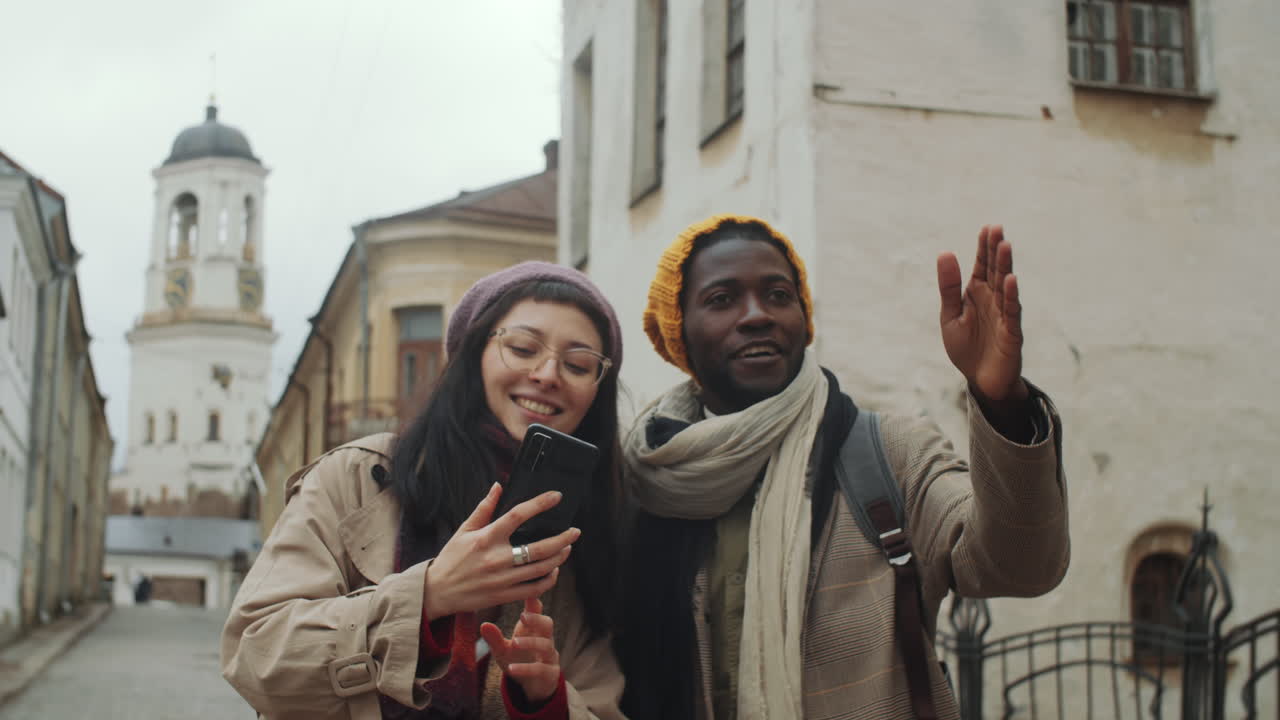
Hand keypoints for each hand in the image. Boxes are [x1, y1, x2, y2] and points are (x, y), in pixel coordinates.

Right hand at [423, 483, 577, 619]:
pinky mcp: (504, 596)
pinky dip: (549, 579)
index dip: (540, 504)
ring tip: (567, 547)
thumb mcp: (463, 530)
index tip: (556, 497)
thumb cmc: (451, 559)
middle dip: (562, 538)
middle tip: (575, 531)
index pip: (518, 515)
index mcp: (486, 538)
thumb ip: (484, 509)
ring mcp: (502, 580)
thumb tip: (498, 486)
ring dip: (559, 558)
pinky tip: (554, 570)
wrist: (437, 592)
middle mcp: (496, 559)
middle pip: (539, 548)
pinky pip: (534, 589)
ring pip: (541, 569)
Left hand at [480, 597, 560, 704]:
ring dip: (531, 643)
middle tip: (523, 617)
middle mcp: (545, 639)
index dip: (534, 601)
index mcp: (533, 629)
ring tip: (514, 643)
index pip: (536, 611)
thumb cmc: (518, 659)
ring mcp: (549, 656)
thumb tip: (484, 624)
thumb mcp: (503, 649)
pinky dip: (526, 669)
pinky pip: (541, 669)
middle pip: (548, 624)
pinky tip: (512, 669)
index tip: (528, 592)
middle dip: (537, 619)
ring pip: (546, 645)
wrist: (533, 685)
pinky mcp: (550, 673)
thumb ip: (495, 638)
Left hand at [937, 225, 1029, 411]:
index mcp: (976, 295)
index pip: (981, 266)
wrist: (980, 381)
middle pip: (995, 271)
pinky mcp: (1011, 333)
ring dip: (1005, 267)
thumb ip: (948, 288)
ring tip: (1005, 246)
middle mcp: (993, 301)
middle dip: (995, 251)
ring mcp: (1003, 315)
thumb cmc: (966, 348)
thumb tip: (945, 253)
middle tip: (997, 229)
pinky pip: (1011, 312)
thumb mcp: (950, 316)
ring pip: (1005, 287)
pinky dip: (1011, 297)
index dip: (984, 248)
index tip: (987, 228)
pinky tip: (1011, 280)